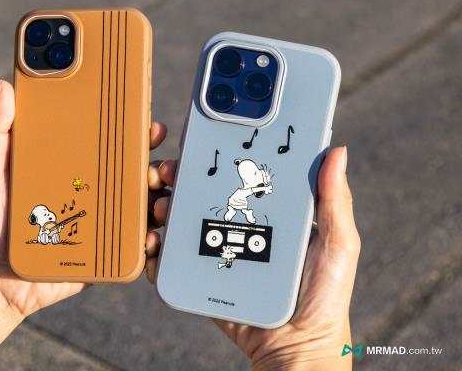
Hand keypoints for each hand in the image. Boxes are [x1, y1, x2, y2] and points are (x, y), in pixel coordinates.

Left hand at [0, 80, 167, 352]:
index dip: (138, 132)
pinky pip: (138, 245)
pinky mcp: (108, 254)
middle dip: (161, 168)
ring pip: (147, 207)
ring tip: (158, 205)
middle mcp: (97, 190)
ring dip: (163, 202)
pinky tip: (149, 238)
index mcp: (77, 166)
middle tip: (161, 170)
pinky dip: (152, 241)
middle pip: (140, 174)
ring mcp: (106, 222)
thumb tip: (4, 88)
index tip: (151, 126)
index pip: (114, 143)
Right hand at [146, 147, 359, 369]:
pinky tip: (153, 244)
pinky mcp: (204, 277)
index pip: (238, 175)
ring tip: (160, 207)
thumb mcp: (337, 246)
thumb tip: (337, 151)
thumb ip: (335, 202)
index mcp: (270, 211)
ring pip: (183, 221)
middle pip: (203, 193)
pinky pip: (176, 260)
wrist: (296, 349)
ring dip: (163, 207)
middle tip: (167, 172)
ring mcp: (220, 251)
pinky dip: (157, 249)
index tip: (199, 142)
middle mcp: (241, 226)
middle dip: (179, 178)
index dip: (216, 156)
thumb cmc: (324, 298)